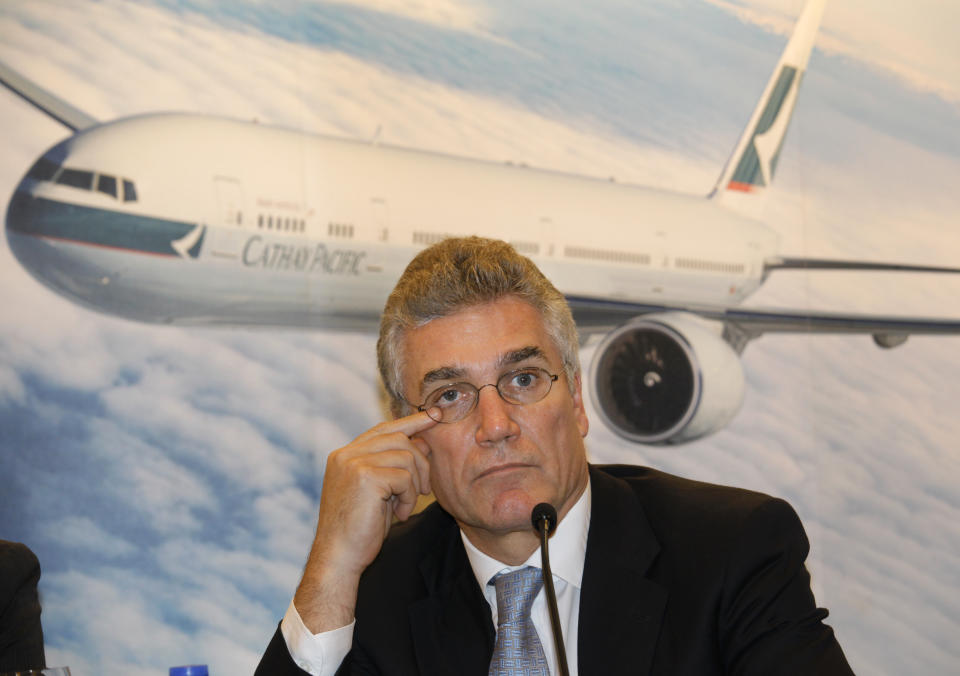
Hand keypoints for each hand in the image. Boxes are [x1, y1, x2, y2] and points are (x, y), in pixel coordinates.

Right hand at [294, 410, 437, 632]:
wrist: (339, 558)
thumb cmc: (359, 530)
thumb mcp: (380, 491)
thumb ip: (395, 466)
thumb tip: (424, 441)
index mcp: (345, 455)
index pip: (383, 429)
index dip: (411, 422)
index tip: (434, 415)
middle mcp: (346, 454)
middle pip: (399, 438)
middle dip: (420, 463)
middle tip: (424, 490)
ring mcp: (352, 463)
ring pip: (405, 456)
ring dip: (415, 484)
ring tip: (405, 506)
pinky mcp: (364, 477)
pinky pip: (404, 477)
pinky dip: (409, 497)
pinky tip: (399, 515)